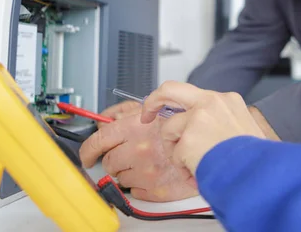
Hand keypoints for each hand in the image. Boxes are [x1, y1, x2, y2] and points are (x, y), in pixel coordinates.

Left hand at [79, 103, 198, 201]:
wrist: (213, 147)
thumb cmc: (186, 127)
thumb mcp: (157, 108)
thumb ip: (126, 110)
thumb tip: (104, 117)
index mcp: (135, 127)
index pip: (98, 141)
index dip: (88, 150)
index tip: (87, 156)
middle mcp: (138, 150)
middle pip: (108, 162)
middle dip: (116, 159)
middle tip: (131, 154)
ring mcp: (146, 172)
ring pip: (120, 178)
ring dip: (130, 171)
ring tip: (149, 162)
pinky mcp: (154, 190)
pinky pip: (135, 191)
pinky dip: (142, 184)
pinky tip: (156, 172)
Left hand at [140, 81, 265, 174]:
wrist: (260, 171)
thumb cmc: (254, 157)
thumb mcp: (243, 128)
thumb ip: (220, 122)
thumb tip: (201, 132)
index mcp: (227, 100)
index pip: (193, 94)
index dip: (179, 106)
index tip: (170, 111)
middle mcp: (210, 102)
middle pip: (169, 90)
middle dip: (153, 101)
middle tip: (147, 114)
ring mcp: (198, 118)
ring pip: (169, 130)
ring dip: (175, 150)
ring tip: (194, 165)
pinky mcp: (188, 137)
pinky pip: (175, 155)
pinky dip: (183, 168)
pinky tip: (198, 173)